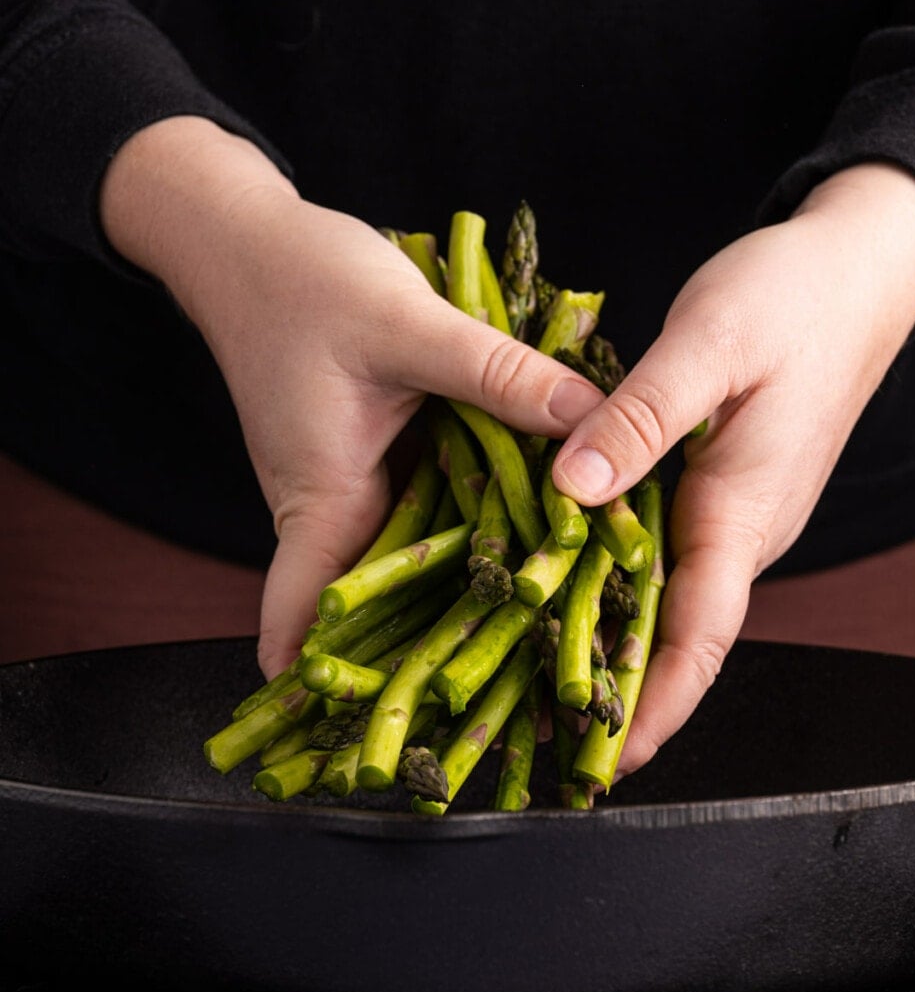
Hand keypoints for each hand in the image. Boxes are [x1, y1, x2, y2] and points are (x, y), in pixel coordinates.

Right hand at [99, 118, 604, 679]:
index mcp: (320, 497)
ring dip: (474, 581)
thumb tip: (590, 425)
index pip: (311, 622)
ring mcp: (355, 480)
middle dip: (448, 648)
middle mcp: (335, 505)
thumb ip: (499, 376)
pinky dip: (476, 516)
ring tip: (562, 625)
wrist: (248, 238)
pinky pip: (430, 501)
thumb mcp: (407, 326)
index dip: (344, 689)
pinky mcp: (376, 450)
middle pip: (387, 602)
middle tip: (536, 695)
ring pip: (419, 551)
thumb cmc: (302, 281)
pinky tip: (540, 521)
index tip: (389, 752)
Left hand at [550, 163, 914, 780]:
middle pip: (681, 628)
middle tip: (541, 725)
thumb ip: (640, 415)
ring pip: (671, 586)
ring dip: (615, 628)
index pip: (703, 634)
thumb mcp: (708, 343)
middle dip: (620, 683)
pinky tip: (570, 562)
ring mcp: (739, 503)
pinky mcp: (726, 478)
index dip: (657, 702)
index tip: (610, 761)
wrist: (855, 266)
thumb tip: (573, 488)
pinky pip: (670, 542)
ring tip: (536, 662)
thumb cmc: (790, 298)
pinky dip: (621, 566)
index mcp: (744, 506)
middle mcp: (745, 522)